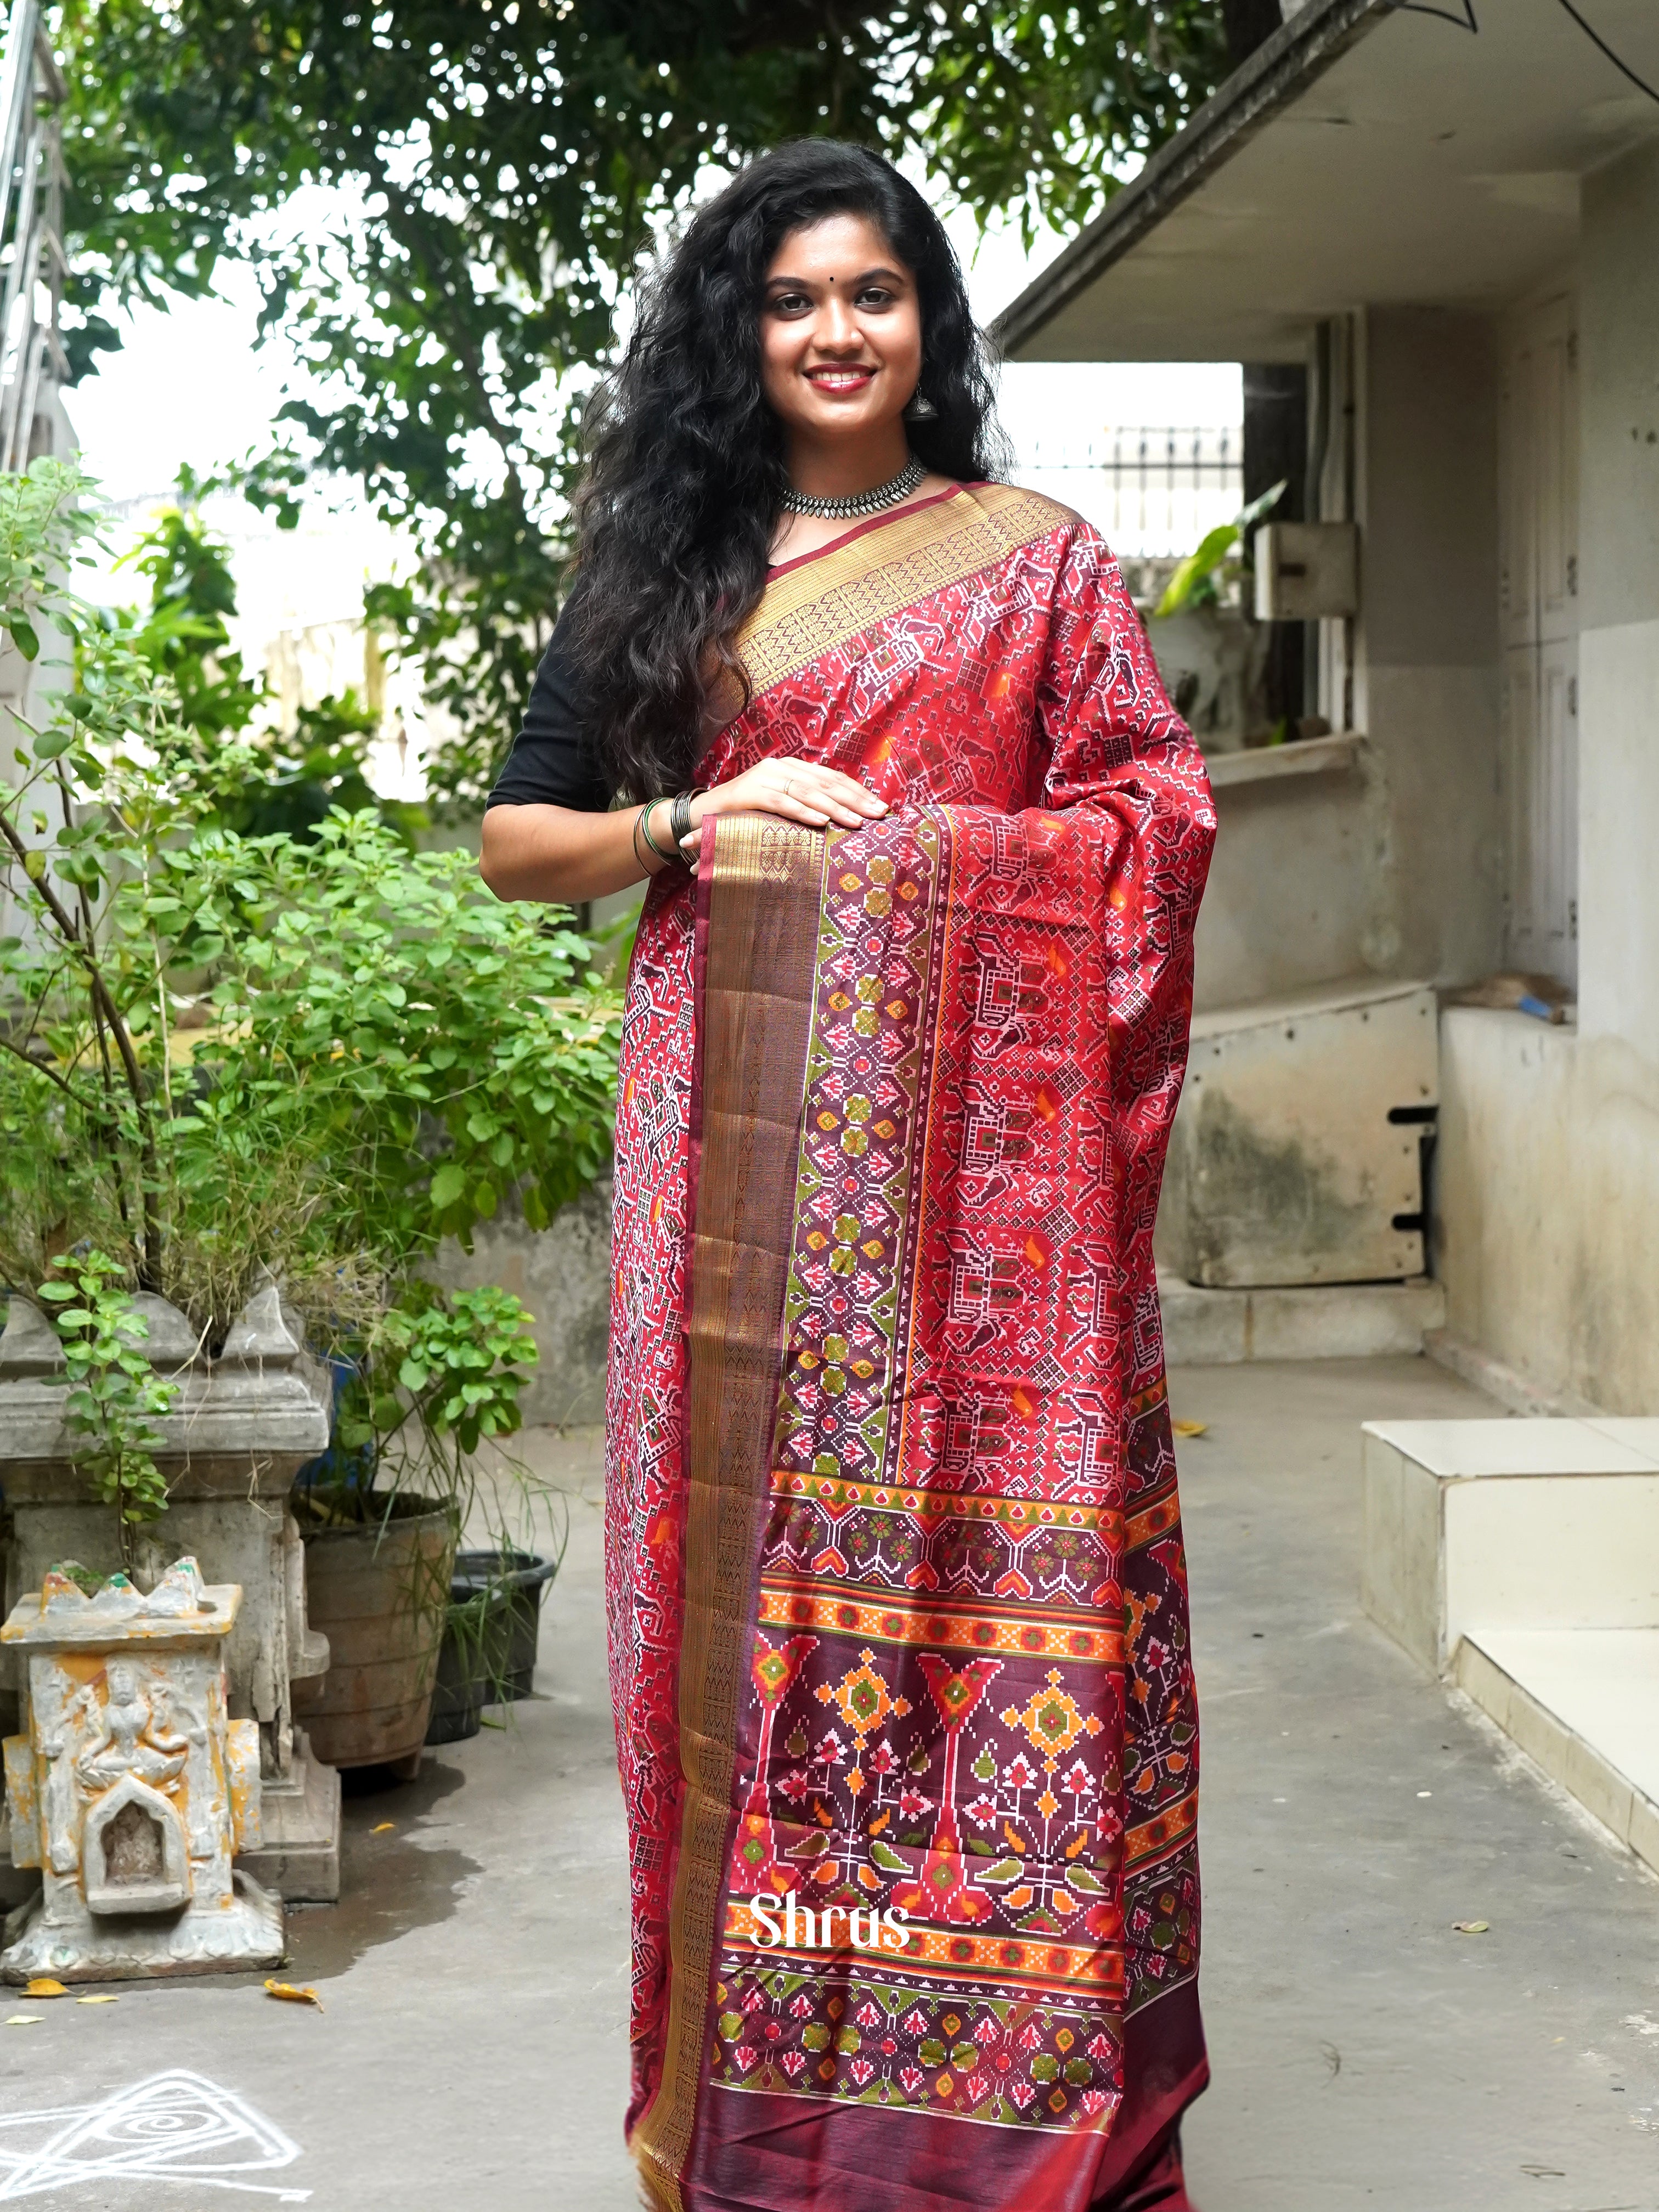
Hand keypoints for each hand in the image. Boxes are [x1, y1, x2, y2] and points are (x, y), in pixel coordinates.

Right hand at [678, 756, 886, 862]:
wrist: (700, 815)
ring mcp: (764, 777)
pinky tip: (820, 822)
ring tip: (856, 822)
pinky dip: (802, 811)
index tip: (880, 807)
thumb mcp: (779, 810)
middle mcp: (780, 767)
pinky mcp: (749, 793)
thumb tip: (841, 820)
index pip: (831, 777)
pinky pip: (781, 802)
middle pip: (824, 782)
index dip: (857, 791)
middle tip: (877, 814)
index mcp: (790, 769)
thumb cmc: (744, 816)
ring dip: (834, 808)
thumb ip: (804, 807)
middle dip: (854, 799)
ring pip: (807, 791)